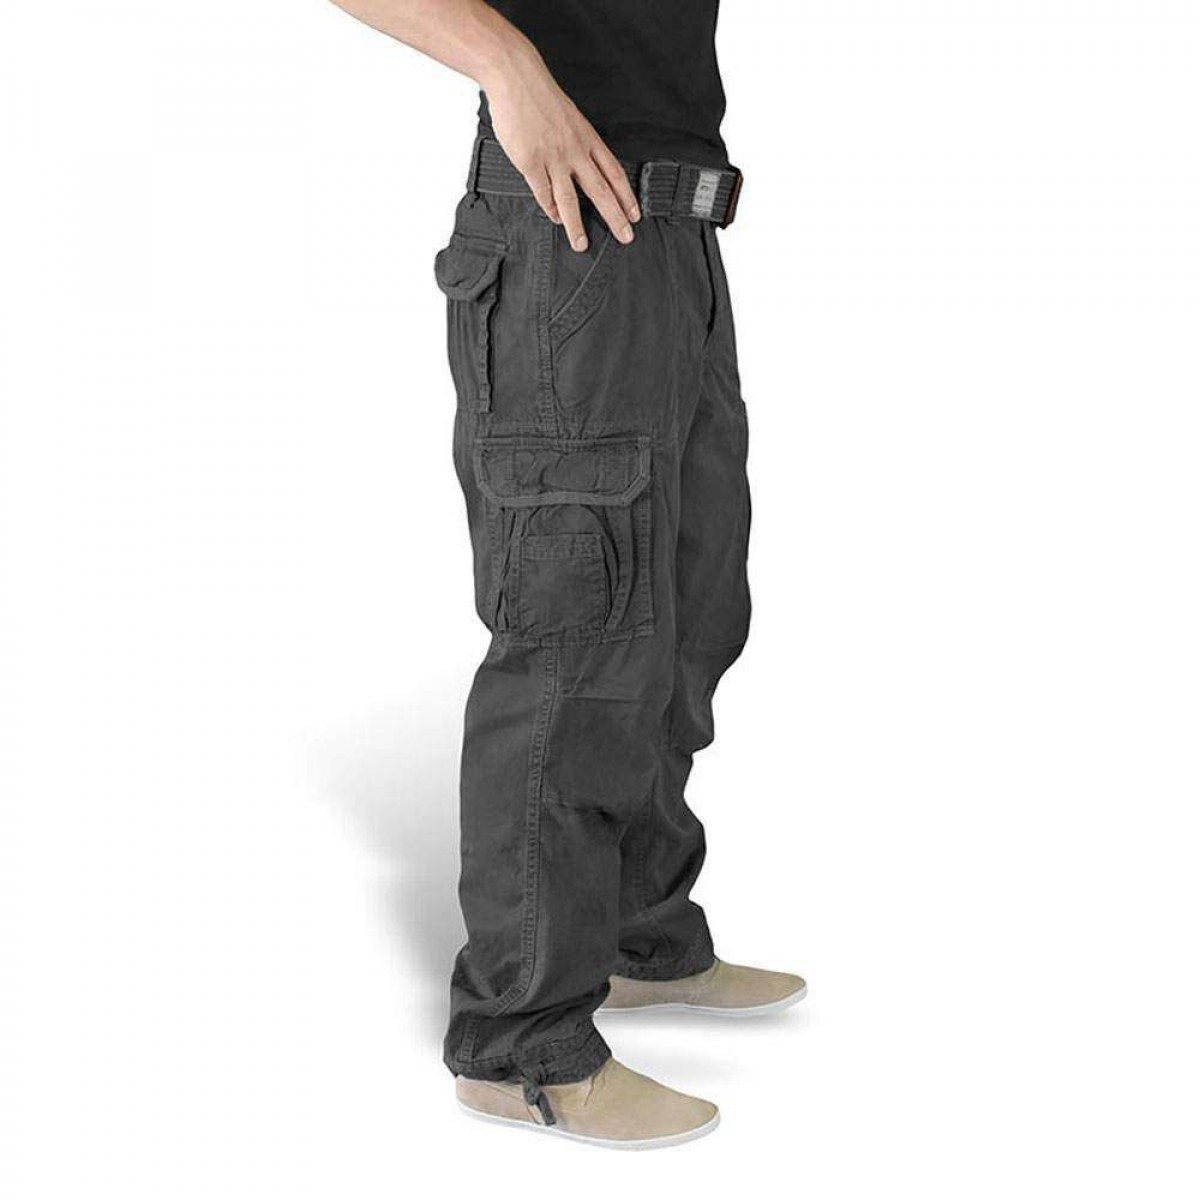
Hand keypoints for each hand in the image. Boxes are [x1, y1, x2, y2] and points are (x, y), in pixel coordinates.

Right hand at [482, 51, 639, 251]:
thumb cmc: (542, 96)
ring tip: (582, 244)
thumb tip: (583, 167)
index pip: (614, 172)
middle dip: (615, 217)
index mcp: (588, 138)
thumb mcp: (571, 118)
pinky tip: (555, 219)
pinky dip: (550, 209)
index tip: (635, 215)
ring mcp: (553, 157)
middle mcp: (575, 151)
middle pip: (600, 191)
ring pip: (570, 199)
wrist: (517, 77)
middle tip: (626, 237)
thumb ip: (578, 143)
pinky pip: (543, 193)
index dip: (626, 196)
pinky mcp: (530, 162)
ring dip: (577, 225)